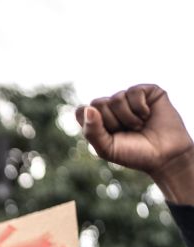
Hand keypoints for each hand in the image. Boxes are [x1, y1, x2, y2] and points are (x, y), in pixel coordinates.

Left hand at [76, 85, 193, 179]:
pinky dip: (140, 108)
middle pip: (97, 103)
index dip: (92, 123)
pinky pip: (134, 92)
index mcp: (97, 120)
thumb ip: (92, 131)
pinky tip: (147, 116)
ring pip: (116, 98)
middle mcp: (111, 106)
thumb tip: (89, 108)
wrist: (164, 155)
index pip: (81, 111)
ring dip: (128, 118)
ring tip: (138, 126)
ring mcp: (128, 98)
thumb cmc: (133, 153)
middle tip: (125, 132)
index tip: (106, 135)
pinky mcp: (147, 91)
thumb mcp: (106, 148)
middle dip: (111, 122)